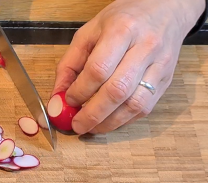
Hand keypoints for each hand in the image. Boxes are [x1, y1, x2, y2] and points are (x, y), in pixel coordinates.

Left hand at [52, 0, 204, 134]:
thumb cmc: (123, 19)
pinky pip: (146, 108)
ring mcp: (159, 66)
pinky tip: (110, 121)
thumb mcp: (89, 32)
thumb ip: (70, 63)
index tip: (67, 101)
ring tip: (92, 128)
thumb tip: (58, 95)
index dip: (80, 91)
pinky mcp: (167, 80)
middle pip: (117, 91)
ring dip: (109, 123)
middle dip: (93, 114)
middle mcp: (144, 48)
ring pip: (135, 104)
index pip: (98, 69)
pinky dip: (124, 120)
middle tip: (77, 126)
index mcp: (121, 31)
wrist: (164, 10)